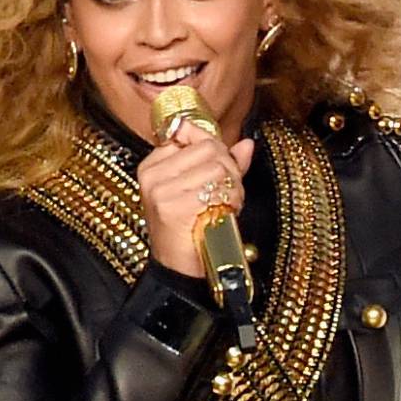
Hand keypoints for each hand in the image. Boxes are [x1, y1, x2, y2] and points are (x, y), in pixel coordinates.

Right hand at [137, 124, 254, 278]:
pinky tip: (224, 214)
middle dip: (229, 168)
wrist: (180, 268)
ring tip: (224, 205)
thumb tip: (246, 144)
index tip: (217, 170)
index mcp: (153, 165)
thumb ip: (225, 163)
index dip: (215, 150)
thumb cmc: (192, 229)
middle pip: (209, 147)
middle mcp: (153, 175)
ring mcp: (161, 190)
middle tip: (226, 192)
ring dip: (233, 187)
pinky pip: (218, 189)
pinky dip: (232, 201)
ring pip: (218, 167)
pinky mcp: (174, 206)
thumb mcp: (204, 189)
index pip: (190, 132)